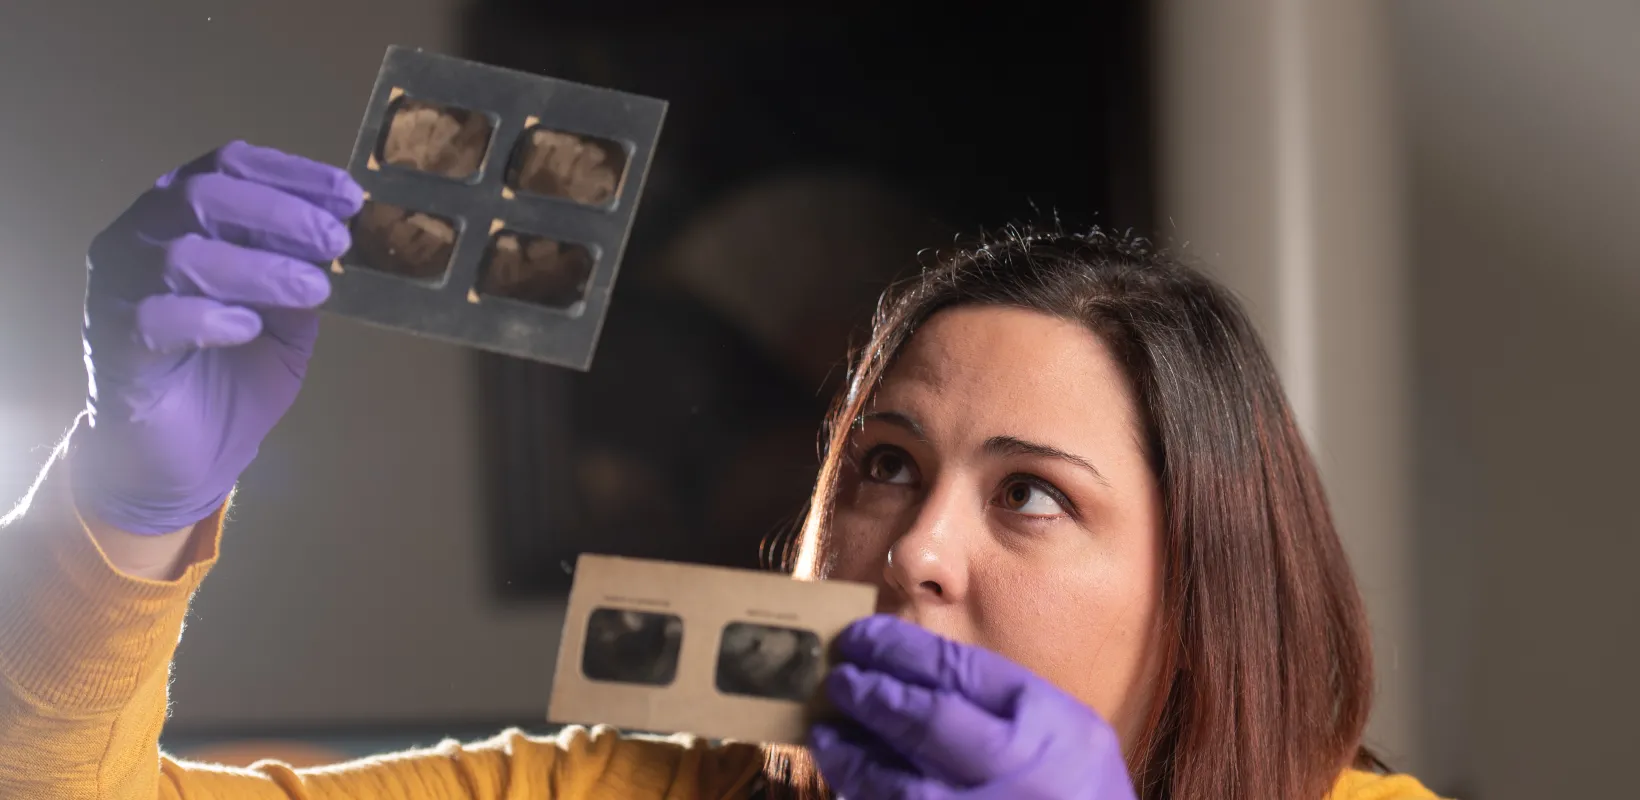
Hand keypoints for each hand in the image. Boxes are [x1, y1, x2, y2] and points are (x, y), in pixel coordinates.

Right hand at [73, 141, 361, 533]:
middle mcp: (143, 237)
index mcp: (185, 216)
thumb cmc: (233, 374)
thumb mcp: (287, 321)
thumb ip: (303, 277)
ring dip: (259, 268)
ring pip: (181, 253)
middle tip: (337, 242)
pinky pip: (152, 317)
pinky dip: (208, 318)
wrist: (184, 456)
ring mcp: (120, 288)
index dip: (293, 175)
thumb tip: (341, 242)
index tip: (348, 197)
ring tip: (314, 291)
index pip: (231, 166)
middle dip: (281, 214)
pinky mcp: (111, 343)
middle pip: (205, 195)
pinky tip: (248, 328)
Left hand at [811, 615, 1137, 799]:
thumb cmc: (1082, 790)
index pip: (957, 670)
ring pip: (897, 784)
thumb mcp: (1070, 729)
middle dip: (869, 695)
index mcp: (1044, 723)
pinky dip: (867, 799)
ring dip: (851, 756)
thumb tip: (914, 673)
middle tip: (837, 679)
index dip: (897, 649)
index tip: (862, 637)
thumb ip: (1003, 701)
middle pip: (924, 719)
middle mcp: (1014, 770)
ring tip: (826, 735)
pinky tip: (849, 784)